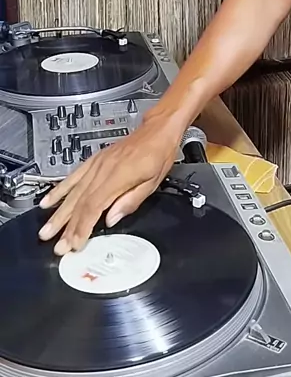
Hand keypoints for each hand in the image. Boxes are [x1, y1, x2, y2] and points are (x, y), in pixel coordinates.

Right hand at [38, 114, 181, 254]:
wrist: (156, 131)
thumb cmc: (158, 154)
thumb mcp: (152, 182)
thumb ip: (130, 201)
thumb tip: (111, 219)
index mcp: (118, 176)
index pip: (93, 206)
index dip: (82, 227)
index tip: (75, 244)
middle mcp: (103, 170)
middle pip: (79, 202)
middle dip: (66, 227)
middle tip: (57, 246)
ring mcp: (96, 165)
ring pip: (73, 192)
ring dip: (58, 213)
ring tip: (46, 230)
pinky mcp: (94, 161)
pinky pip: (73, 177)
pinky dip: (59, 190)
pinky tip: (48, 201)